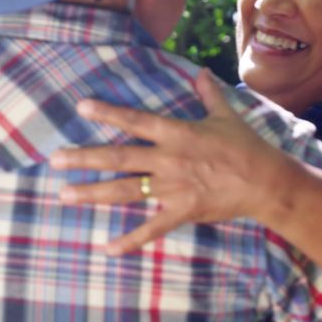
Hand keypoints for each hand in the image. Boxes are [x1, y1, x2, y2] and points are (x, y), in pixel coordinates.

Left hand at [51, 69, 293, 255]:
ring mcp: (172, 188)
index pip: (136, 120)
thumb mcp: (226, 116)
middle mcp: (168, 160)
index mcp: (177, 133)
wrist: (267, 183)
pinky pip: (151, 229)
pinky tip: (107, 248)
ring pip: (125, 190)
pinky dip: (129, 240)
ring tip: (65, 194)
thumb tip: (202, 73)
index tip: (81, 106)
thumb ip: (208, 95)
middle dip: (85, 158)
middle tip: (55, 160)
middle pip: (119, 157)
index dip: (108, 112)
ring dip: (93, 193)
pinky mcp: (181, 212)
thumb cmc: (246, 147)